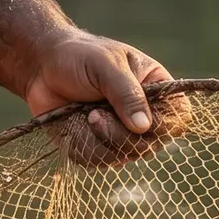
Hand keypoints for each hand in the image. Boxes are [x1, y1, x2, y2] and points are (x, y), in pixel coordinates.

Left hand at [24, 30, 176, 158]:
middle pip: (149, 145)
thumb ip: (126, 93)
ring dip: (98, 139)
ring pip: (122, 157)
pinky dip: (82, 145)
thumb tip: (144, 127)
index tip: (139, 120)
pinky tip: (73, 124)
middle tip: (94, 113)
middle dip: (119, 133)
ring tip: (84, 113)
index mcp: (156, 90)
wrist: (40, 67)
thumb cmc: (77, 57)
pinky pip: (96, 161)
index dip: (163, 126)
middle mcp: (143, 116)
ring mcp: (120, 134)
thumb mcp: (105, 65)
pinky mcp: (96, 146)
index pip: (177, 119)